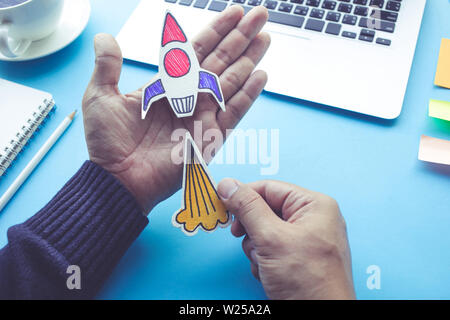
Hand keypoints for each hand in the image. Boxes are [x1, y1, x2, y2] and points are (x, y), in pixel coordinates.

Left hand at [82, 6, 269, 212]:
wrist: (117, 179)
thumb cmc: (108, 143)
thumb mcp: (101, 97)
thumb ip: (107, 65)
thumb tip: (104, 37)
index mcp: (166, 85)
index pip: (197, 50)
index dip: (217, 30)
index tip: (235, 12)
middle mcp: (188, 97)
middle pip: (220, 60)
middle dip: (241, 37)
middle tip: (260, 16)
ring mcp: (201, 116)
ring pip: (231, 80)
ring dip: (249, 58)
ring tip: (265, 38)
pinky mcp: (210, 137)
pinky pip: (233, 111)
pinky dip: (247, 94)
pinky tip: (261, 75)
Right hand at [217, 179, 355, 299]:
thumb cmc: (308, 280)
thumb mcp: (271, 238)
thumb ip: (247, 208)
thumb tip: (227, 184)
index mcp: (314, 205)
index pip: (269, 188)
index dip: (244, 195)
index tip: (222, 203)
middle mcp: (311, 219)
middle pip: (265, 210)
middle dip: (253, 230)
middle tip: (251, 242)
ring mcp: (305, 240)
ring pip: (263, 232)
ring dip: (257, 249)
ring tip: (266, 264)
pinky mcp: (297, 258)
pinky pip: (270, 249)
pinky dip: (263, 261)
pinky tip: (270, 273)